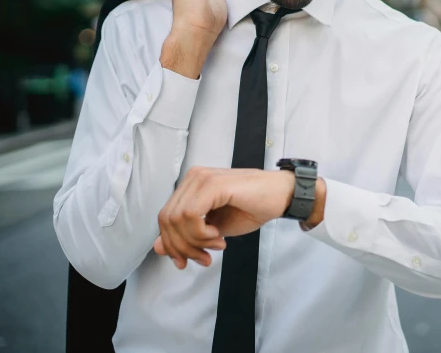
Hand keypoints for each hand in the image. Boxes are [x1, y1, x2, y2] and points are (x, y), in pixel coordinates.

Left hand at [154, 167, 293, 268]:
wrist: (282, 196)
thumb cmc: (253, 208)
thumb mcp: (214, 229)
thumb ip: (187, 236)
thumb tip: (158, 248)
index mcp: (192, 186)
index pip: (165, 218)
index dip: (172, 245)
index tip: (185, 262)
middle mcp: (193, 178)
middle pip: (166, 220)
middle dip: (182, 247)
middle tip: (204, 258)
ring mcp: (202, 178)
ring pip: (176, 219)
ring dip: (195, 242)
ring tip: (216, 245)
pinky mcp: (213, 184)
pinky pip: (190, 215)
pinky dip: (201, 233)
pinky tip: (218, 236)